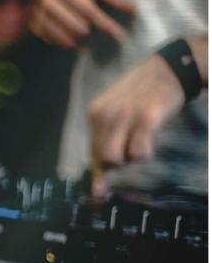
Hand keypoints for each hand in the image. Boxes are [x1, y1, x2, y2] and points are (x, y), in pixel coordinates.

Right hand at [31, 0, 134, 48]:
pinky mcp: (34, 21)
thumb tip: (131, 9)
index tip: (117, 33)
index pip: (87, 9)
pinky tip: (71, 44)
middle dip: (86, 32)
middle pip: (70, 22)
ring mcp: (39, 11)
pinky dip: (59, 42)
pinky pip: (46, 36)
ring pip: (56, 31)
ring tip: (85, 46)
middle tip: (99, 39)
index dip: (103, 22)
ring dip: (72, 40)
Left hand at [87, 54, 184, 195]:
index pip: (92, 151)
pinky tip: (149, 142)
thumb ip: (109, 136)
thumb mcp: (118, 110)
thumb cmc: (144, 94)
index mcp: (96, 113)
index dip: (97, 175)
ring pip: (116, 157)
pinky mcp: (146, 117)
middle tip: (131, 155)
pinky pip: (138, 151)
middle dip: (116, 166)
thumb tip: (105, 169)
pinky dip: (144, 154)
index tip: (99, 195)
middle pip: (102, 158)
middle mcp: (105, 114)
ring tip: (141, 145)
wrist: (169, 68)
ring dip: (130, 160)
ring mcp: (125, 115)